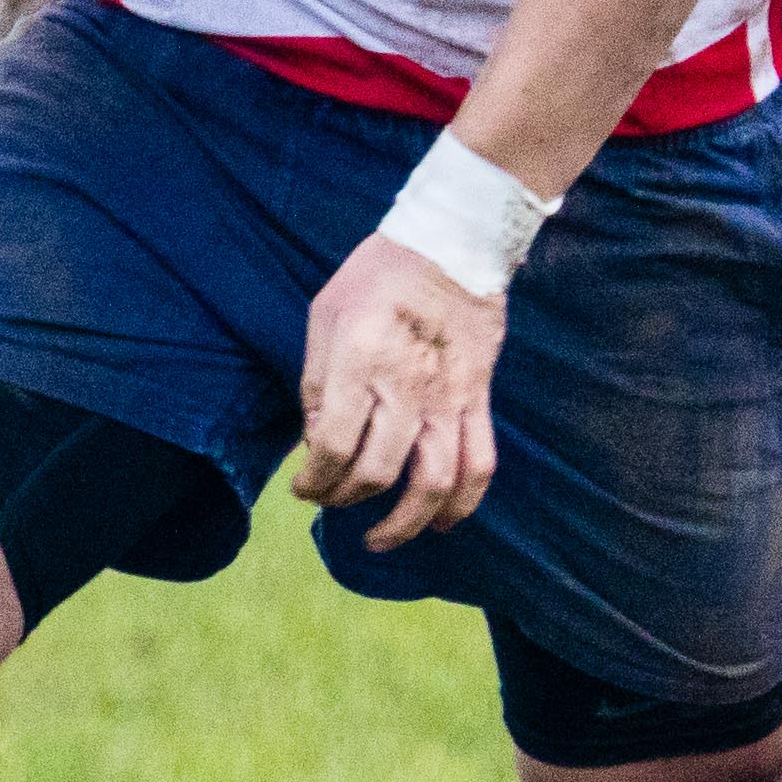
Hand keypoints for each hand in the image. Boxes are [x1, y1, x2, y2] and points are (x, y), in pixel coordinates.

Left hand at [287, 232, 503, 549]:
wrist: (453, 242)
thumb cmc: (377, 276)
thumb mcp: (325, 316)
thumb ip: (317, 382)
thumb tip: (316, 441)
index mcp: (359, 362)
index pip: (331, 446)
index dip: (312, 480)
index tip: (303, 487)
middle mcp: (405, 387)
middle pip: (375, 472)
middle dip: (344, 499)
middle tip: (331, 499)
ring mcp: (447, 398)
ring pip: (432, 482)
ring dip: (405, 523)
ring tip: (381, 539)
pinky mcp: (477, 399)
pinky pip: (478, 463)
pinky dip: (463, 503)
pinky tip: (442, 523)